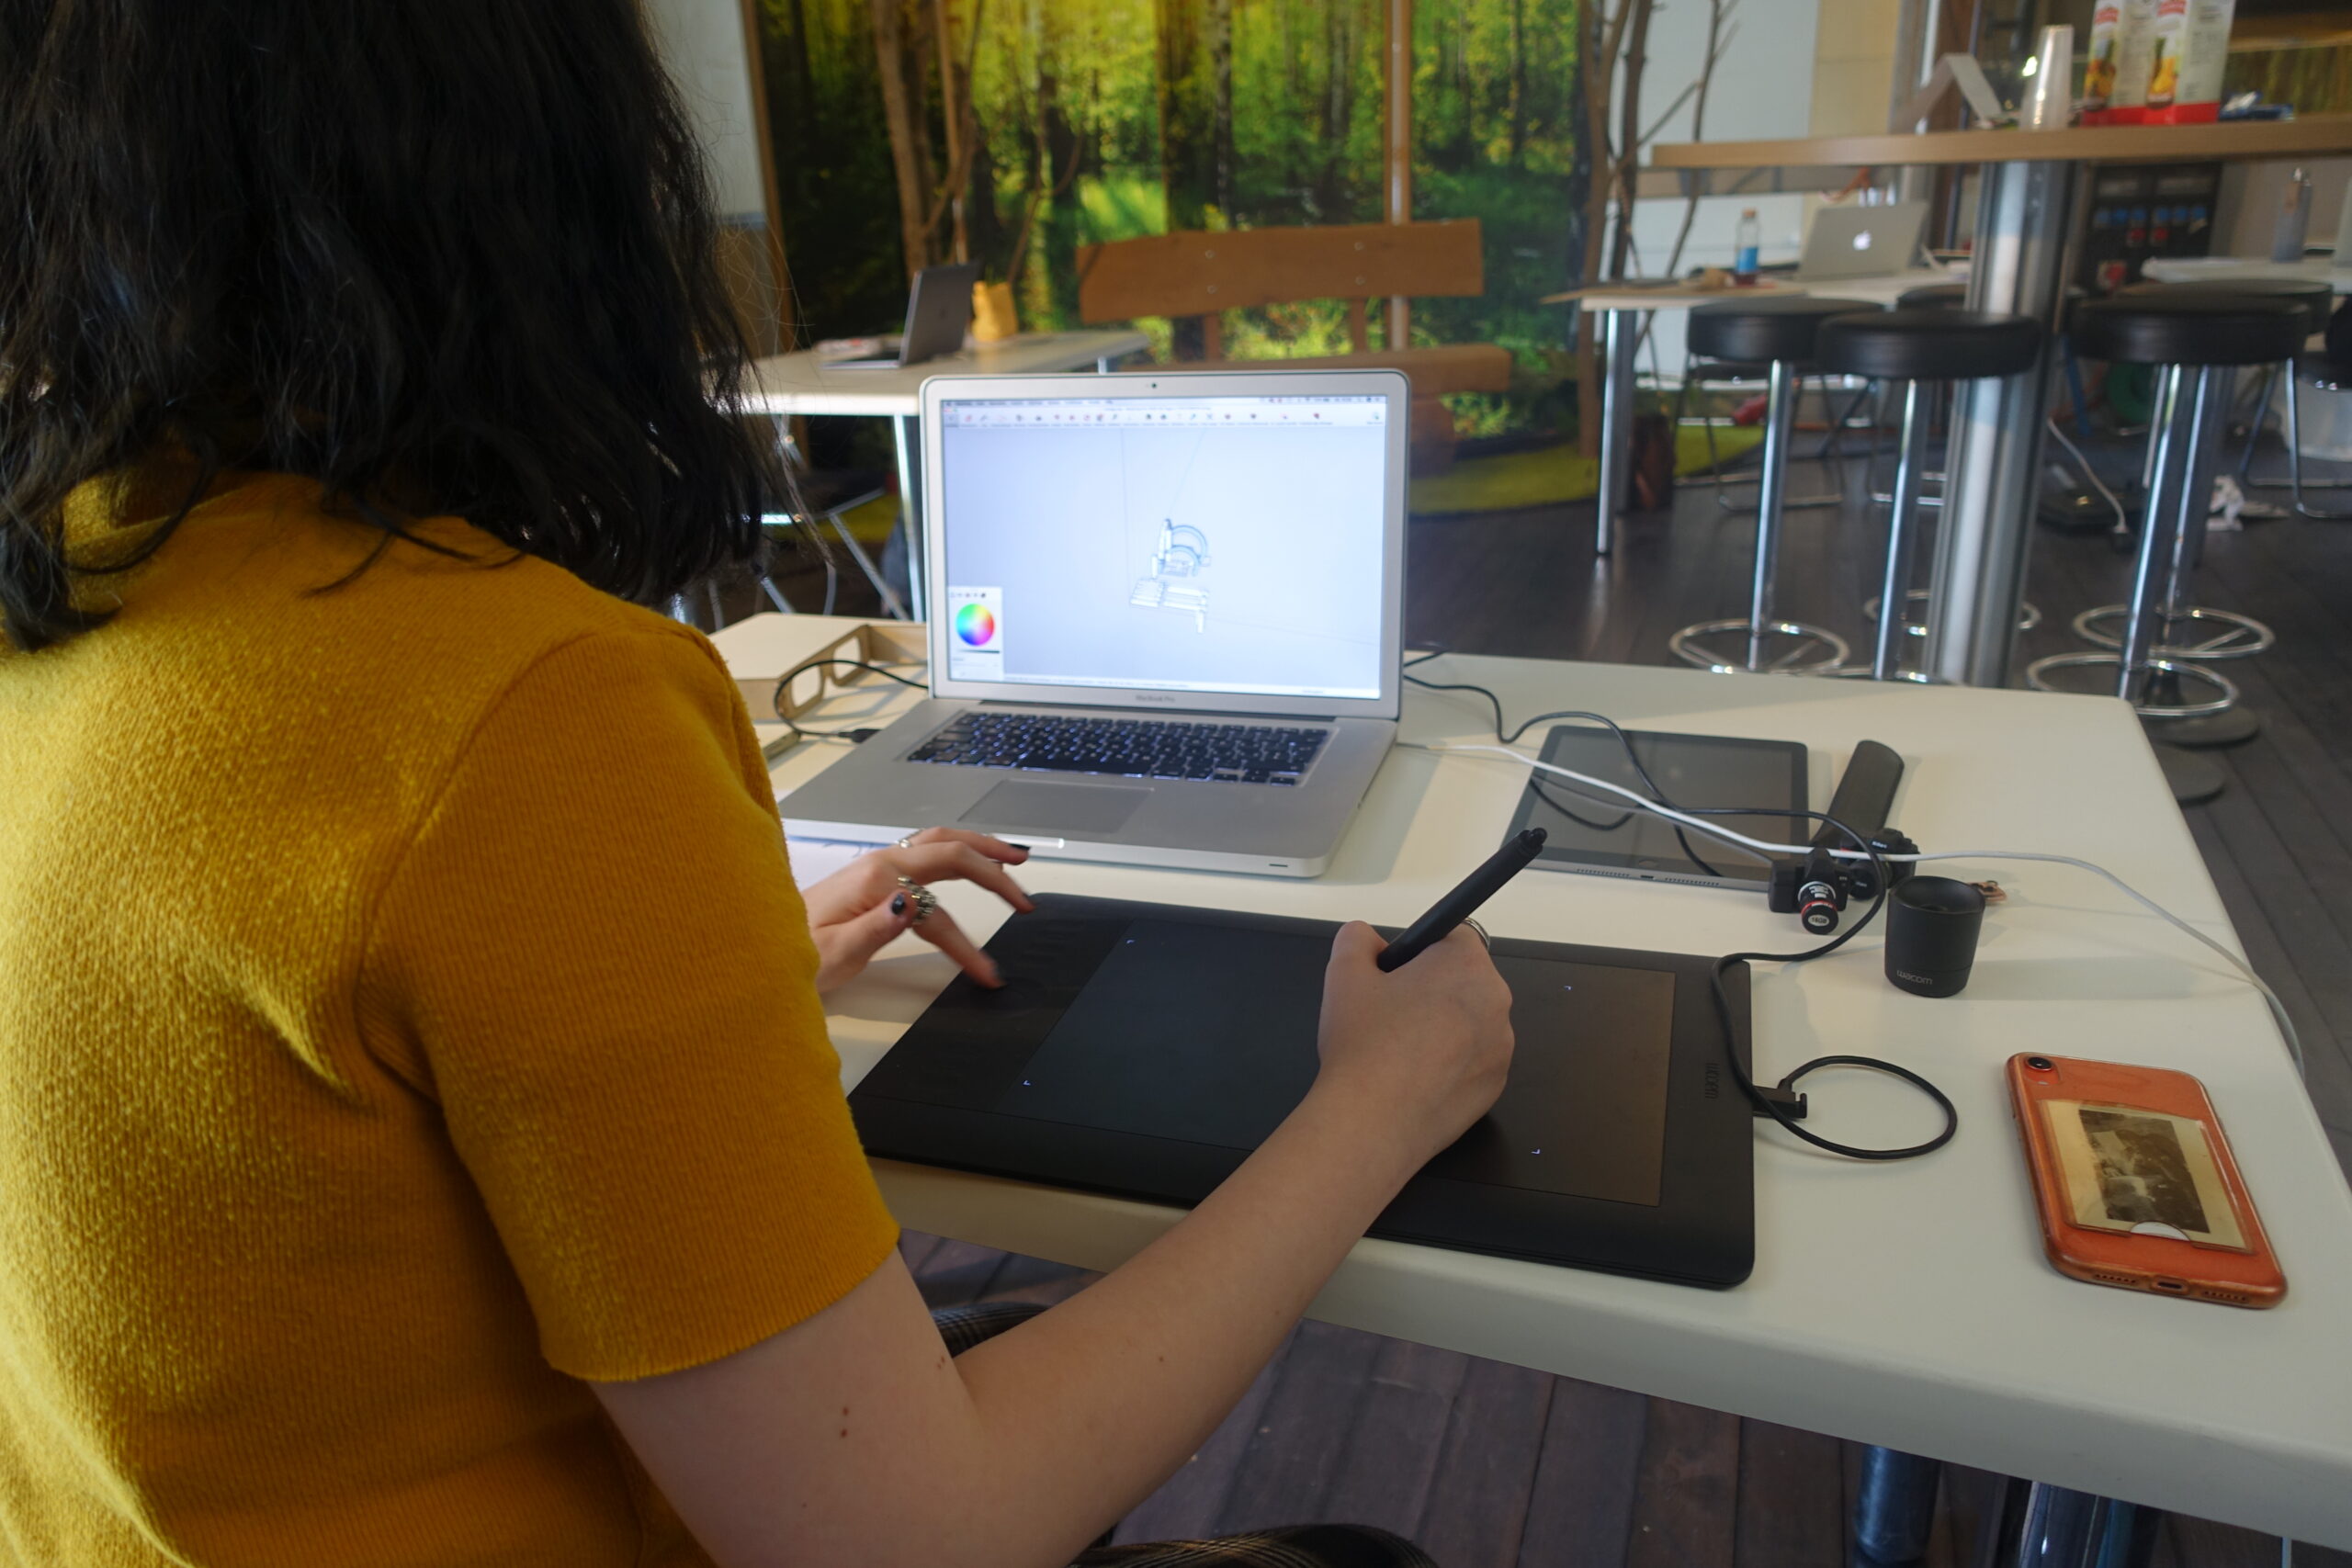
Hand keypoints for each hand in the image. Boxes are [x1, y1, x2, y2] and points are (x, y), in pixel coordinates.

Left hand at [800, 829, 1034, 992]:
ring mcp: (878, 864)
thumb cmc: (796, 953)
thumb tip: (913, 903)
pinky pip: (927, 852)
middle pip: (951, 851)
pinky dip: (958, 851)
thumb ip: (877, 926)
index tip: (989, 973)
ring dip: (981, 848)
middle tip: (1025, 895)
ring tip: (1015, 858)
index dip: (969, 942)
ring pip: (940, 843)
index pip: (939, 907)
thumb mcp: (835, 952)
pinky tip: (968, 859)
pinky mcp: (875, 874)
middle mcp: (880, 863)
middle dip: (994, 868)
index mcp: (875, 881)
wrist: (760, 945)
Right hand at [1308, 921, 1515, 1168]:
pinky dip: (1450, 1063)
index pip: (1454, 935)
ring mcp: (1501, 1048)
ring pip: (1470, 1022)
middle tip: (1391, 1011)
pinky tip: (1414, 1078)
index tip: (1396, 972)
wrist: (1373, 1122)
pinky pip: (1473, 1060)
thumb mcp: (1343, 974)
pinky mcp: (1495, 1086)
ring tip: (1399, 1050)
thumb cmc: (1363, 1043)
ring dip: (1443, 1026)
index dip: (1422, 949)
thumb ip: (1356, 938)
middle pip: (1465, 980)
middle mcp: (1495, 1002)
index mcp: (1466, 965)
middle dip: (1433, 988)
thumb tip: (1368, 940)